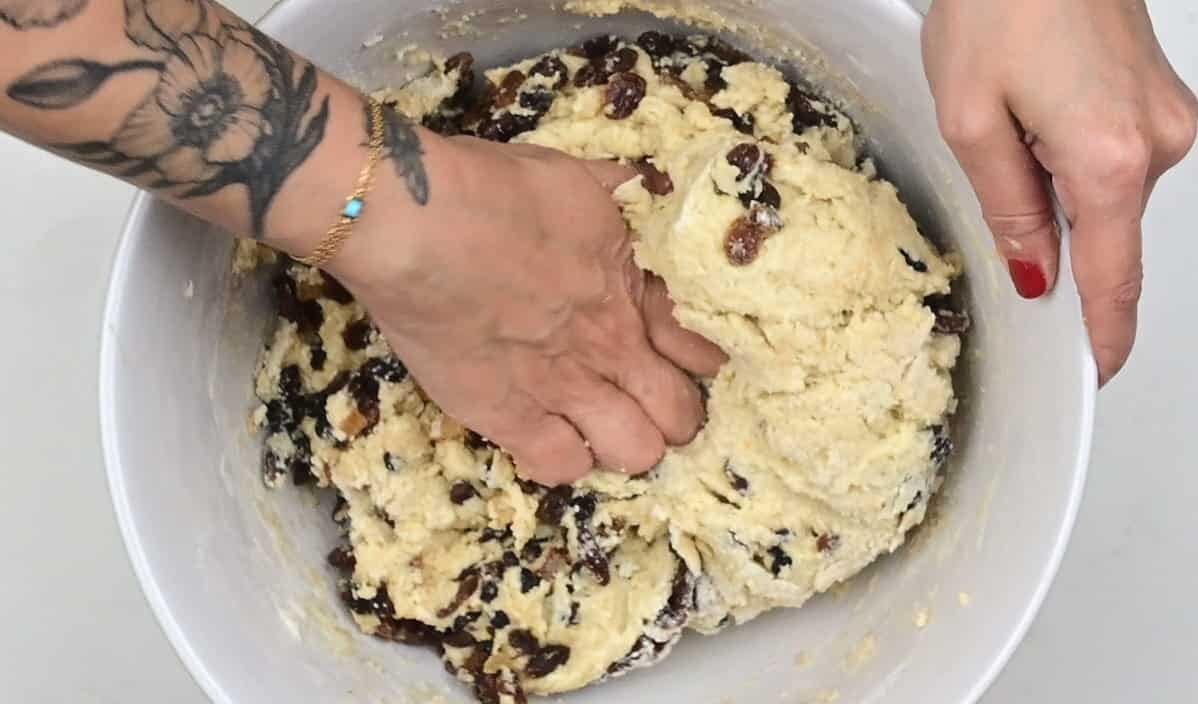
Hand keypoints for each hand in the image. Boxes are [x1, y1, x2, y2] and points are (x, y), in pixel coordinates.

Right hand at [332, 136, 725, 484]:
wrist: (427, 227)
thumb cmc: (499, 190)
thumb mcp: (576, 177)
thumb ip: (613, 191)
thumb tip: (637, 180)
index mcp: (632, 294)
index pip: (696, 350)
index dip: (699, 361)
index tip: (694, 364)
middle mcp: (610, 351)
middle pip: (678, 417)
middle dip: (672, 416)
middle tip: (647, 405)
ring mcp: (564, 391)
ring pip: (632, 453)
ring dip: (623, 444)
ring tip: (600, 429)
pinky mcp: (510, 419)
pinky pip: (560, 467)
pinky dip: (561, 459)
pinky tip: (547, 438)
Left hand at [922, 0, 1196, 384]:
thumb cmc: (1000, 6)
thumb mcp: (973, 123)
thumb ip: (1010, 209)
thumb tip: (1035, 273)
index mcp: (1111, 161)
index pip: (1112, 278)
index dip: (1103, 333)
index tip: (1097, 369)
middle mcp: (1160, 145)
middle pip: (1101, 232)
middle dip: (1048, 229)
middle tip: (996, 162)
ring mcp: (1168, 118)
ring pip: (1103, 192)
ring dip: (1053, 183)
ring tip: (1011, 118)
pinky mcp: (1160, 98)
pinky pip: (1113, 158)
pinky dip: (1072, 157)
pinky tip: (1036, 112)